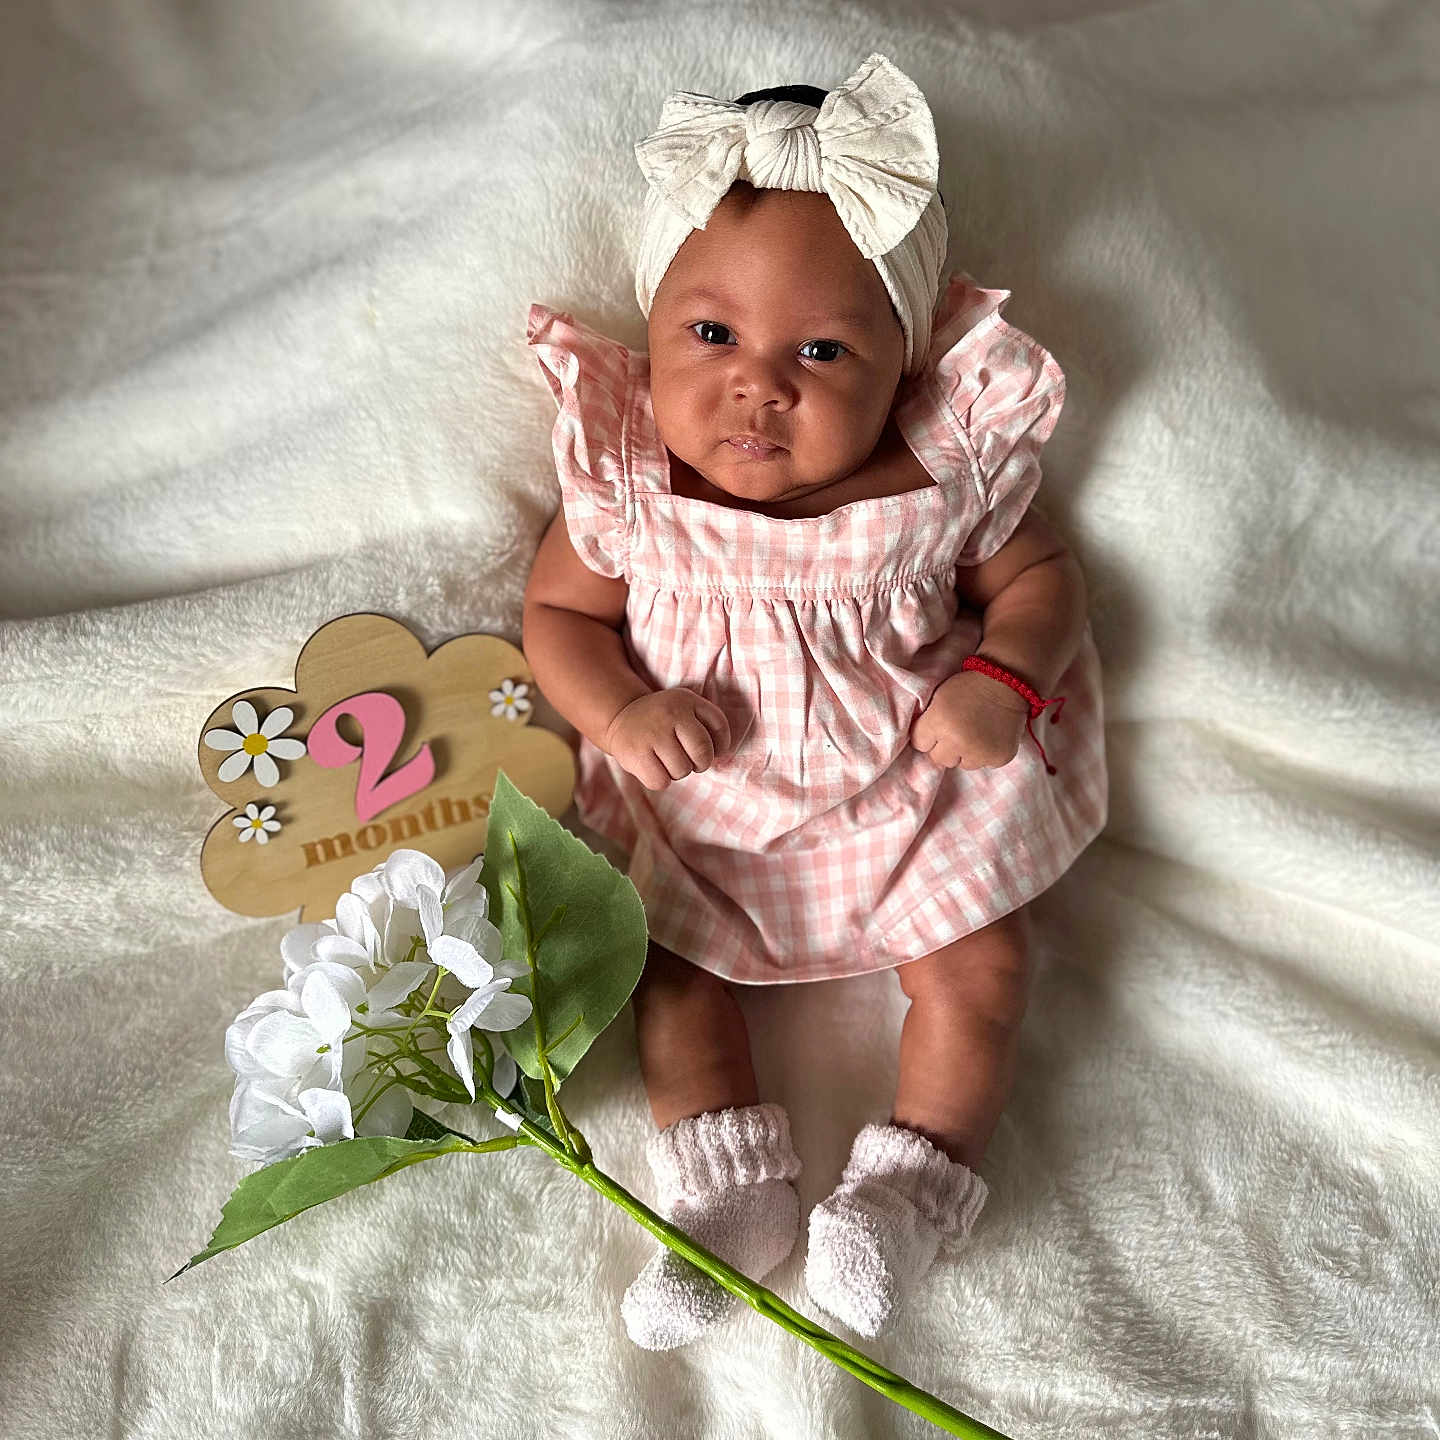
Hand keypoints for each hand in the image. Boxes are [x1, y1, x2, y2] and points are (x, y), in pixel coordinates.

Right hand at [602, 688, 732, 791]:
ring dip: (677, 772)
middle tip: (690, 761)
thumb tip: (721, 757)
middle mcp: (670, 713)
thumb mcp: (686, 709)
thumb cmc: (663, 720)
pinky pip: (661, 782)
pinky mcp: (635, 753)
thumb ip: (708, 725)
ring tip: (666, 760)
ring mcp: (651, 733)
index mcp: (687, 701)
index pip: (719, 727)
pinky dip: (660, 780)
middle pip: (702, 753)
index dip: (720, 746)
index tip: (711, 750)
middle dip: (700, 764)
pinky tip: (653, 766)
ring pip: (682, 770)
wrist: (620, 715)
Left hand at [911, 670, 1028, 770]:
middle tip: (958, 731)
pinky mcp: (999, 758)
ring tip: (976, 733)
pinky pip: (985, 764)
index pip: (920, 744)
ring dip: (966, 753)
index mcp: (939, 722)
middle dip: (945, 747)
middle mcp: (957, 742)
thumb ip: (927, 721)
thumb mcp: (939, 697)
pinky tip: (991, 736)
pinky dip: (987, 753)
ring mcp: (980, 753)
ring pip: (963, 764)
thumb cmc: (969, 686)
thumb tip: (921, 742)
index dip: (928, 735)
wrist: (1006, 682)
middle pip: (939, 759)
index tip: (937, 728)